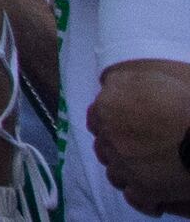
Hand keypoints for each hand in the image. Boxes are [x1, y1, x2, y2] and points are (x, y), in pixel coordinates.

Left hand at [97, 60, 189, 215]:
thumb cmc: (180, 105)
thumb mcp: (147, 80)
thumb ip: (121, 83)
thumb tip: (108, 85)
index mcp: (106, 107)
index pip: (95, 117)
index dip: (110, 122)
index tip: (123, 126)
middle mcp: (109, 137)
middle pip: (104, 145)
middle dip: (117, 146)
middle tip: (138, 148)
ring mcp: (124, 165)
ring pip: (114, 172)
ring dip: (126, 171)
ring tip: (145, 170)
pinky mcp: (143, 189)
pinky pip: (133, 196)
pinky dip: (142, 196)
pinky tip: (153, 193)